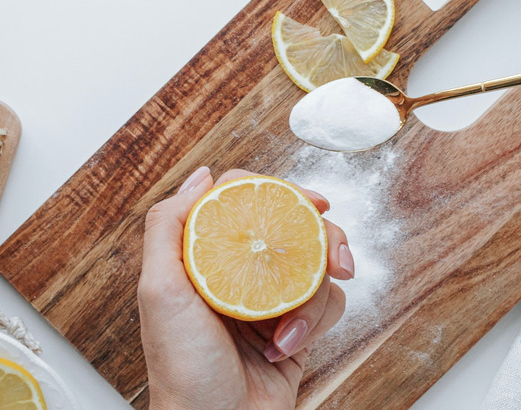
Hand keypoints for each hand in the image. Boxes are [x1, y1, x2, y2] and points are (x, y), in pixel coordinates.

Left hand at [139, 167, 353, 409]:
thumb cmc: (182, 368)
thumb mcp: (159, 291)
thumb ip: (168, 227)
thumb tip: (202, 176)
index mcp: (209, 257)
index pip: (248, 202)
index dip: (282, 192)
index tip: (312, 201)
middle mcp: (243, 272)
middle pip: (294, 228)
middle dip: (323, 240)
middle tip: (336, 259)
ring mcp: (272, 299)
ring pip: (318, 267)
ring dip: (311, 299)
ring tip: (288, 330)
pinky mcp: (298, 327)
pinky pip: (328, 305)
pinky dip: (314, 325)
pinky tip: (286, 347)